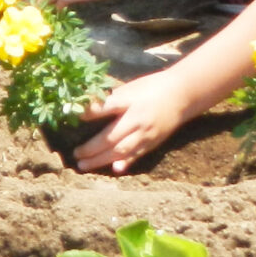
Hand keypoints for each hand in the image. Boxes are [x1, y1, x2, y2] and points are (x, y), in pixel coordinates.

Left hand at [72, 73, 197, 174]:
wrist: (182, 95)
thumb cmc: (151, 88)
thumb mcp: (130, 87)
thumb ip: (111, 99)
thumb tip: (86, 106)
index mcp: (131, 101)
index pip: (108, 107)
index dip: (90, 112)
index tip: (73, 115)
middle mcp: (138, 120)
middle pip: (111, 137)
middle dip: (91, 148)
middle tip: (75, 154)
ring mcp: (146, 134)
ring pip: (121, 150)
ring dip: (101, 159)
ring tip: (84, 165)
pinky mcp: (153, 142)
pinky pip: (137, 155)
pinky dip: (126, 163)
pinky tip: (116, 169)